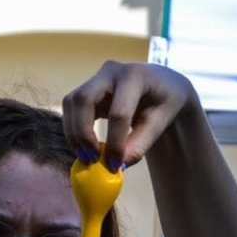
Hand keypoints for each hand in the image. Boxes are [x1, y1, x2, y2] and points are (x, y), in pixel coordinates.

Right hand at [62, 62, 199, 170]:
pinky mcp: (88, 86)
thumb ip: (139, 144)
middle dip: (83, 133)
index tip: (115, 165)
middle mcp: (111, 70)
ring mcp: (96, 76)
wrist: (162, 81)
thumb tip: (118, 166)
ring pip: (72, 101)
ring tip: (86, 156)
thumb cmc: (165, 101)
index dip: (115, 142)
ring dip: (74, 132)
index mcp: (135, 76)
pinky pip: (72, 106)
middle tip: (91, 159)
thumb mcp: (160, 122)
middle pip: (84, 99)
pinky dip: (74, 128)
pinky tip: (84, 146)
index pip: (119, 113)